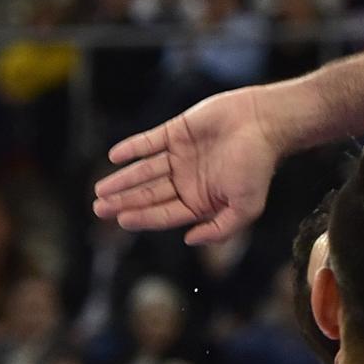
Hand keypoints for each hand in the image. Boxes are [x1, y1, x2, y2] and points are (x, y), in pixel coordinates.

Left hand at [93, 87, 282, 244]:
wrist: (264, 123)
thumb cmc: (258, 166)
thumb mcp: (246, 208)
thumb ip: (221, 230)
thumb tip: (190, 240)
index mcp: (201, 201)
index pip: (164, 214)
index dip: (142, 218)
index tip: (121, 220)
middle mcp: (187, 180)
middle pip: (149, 195)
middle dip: (124, 202)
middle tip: (99, 209)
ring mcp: (180, 156)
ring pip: (145, 171)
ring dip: (122, 179)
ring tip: (101, 189)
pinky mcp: (177, 132)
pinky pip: (149, 141)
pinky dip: (132, 148)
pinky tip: (115, 156)